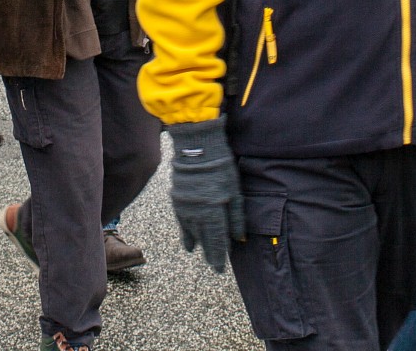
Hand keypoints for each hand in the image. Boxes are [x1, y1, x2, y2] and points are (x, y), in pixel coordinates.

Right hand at [166, 117, 243, 272]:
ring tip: (200, 252)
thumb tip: (239, 238)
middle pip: (203, 239)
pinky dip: (185, 232)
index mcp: (213, 214)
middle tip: (213, 264)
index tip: (219, 269)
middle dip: (209, 252)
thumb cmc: (221, 167)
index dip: (218, 256)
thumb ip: (236, 217)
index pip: (216, 242)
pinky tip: (188, 241)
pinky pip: (181, 222)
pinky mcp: (177, 200)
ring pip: (191, 232)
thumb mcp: (235, 191)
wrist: (197, 147)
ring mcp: (185, 208)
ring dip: (197, 242)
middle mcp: (197, 215)